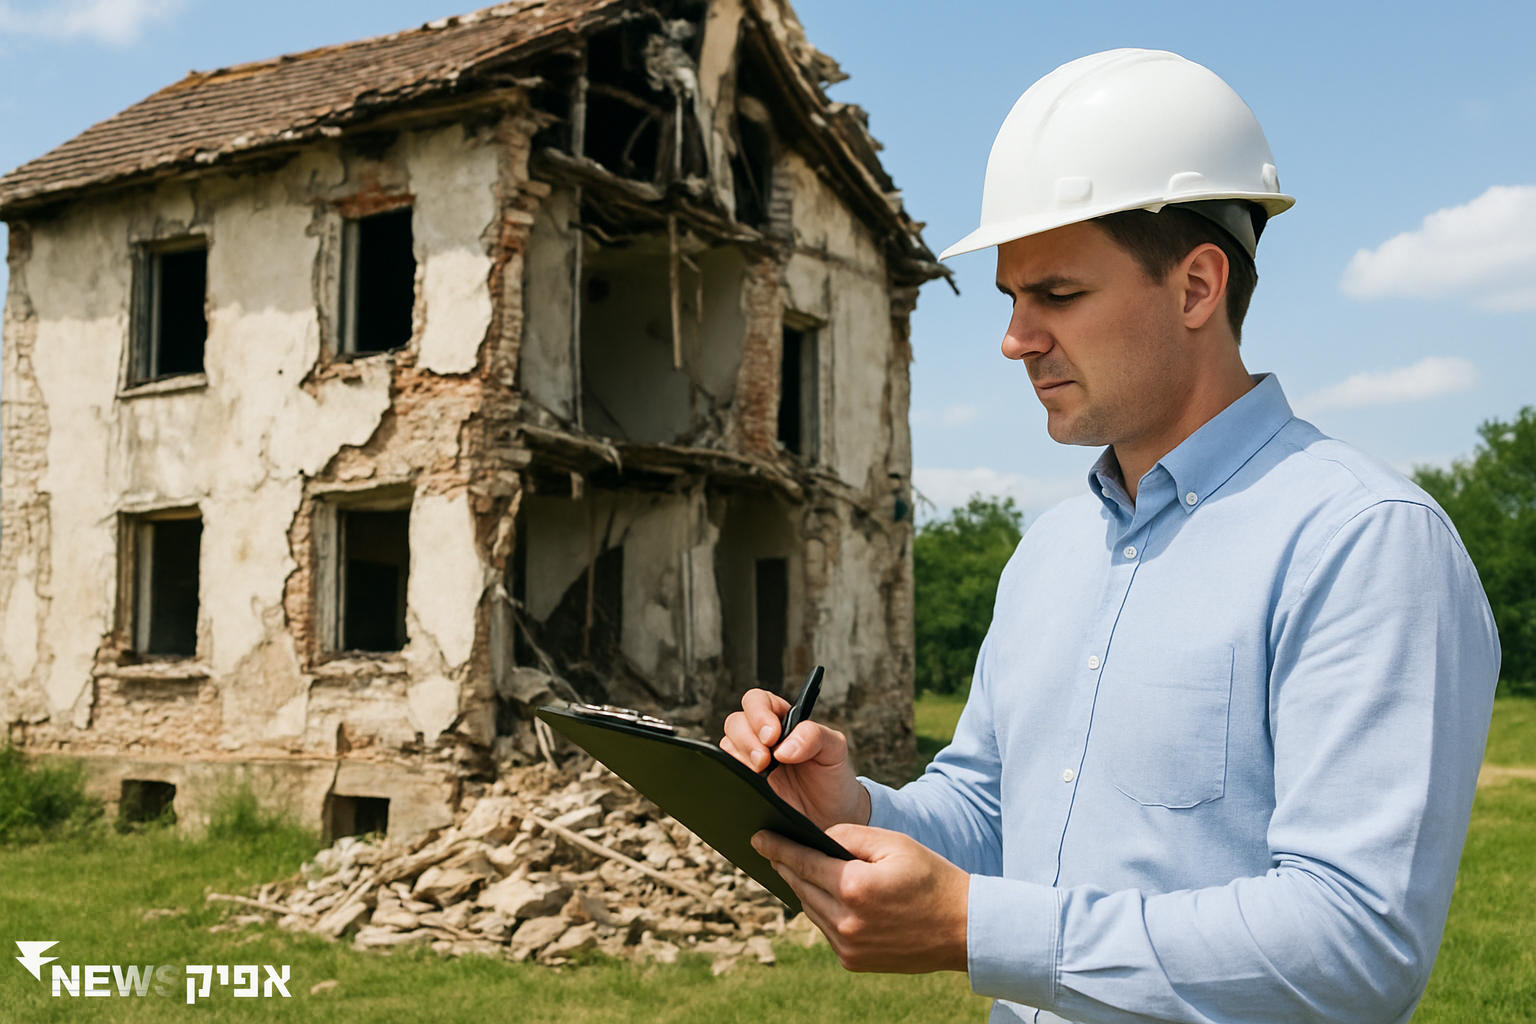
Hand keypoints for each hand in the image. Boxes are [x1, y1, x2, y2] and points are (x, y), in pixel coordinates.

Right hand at [720, 688, 870, 829]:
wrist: (831, 816)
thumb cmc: (832, 775)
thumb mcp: (834, 749)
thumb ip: (814, 736)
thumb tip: (783, 748)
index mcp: (782, 719)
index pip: (758, 701)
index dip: (759, 714)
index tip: (772, 736)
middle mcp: (761, 738)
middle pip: (735, 722)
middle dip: (747, 740)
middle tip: (764, 761)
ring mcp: (750, 761)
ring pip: (726, 746)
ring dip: (740, 759)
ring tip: (761, 775)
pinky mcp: (744, 785)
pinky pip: (726, 774)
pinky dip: (733, 777)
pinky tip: (752, 787)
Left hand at [753, 824, 969, 973]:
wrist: (962, 928)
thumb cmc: (931, 878)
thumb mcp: (894, 843)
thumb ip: (851, 835)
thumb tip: (819, 837)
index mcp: (854, 886)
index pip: (803, 862)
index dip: (778, 848)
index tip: (758, 837)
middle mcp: (845, 920)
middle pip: (801, 887)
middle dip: (785, 866)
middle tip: (771, 850)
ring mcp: (848, 945)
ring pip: (810, 910)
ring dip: (802, 889)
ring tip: (796, 870)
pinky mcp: (853, 960)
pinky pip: (826, 930)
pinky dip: (822, 911)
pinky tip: (823, 896)